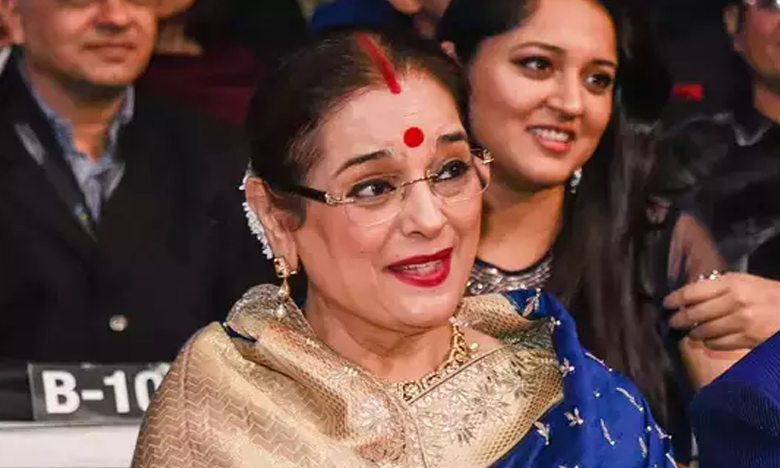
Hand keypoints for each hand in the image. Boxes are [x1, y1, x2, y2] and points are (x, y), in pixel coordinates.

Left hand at [665, 273, 779, 349]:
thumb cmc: (770, 294)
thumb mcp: (746, 282)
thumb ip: (720, 287)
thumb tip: (692, 295)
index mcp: (732, 283)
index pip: (693, 292)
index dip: (675, 298)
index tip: (666, 303)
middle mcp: (734, 301)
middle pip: (695, 313)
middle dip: (679, 319)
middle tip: (672, 322)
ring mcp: (741, 322)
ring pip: (705, 330)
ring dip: (694, 332)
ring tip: (690, 332)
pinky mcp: (748, 339)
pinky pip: (718, 343)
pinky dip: (709, 343)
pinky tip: (707, 340)